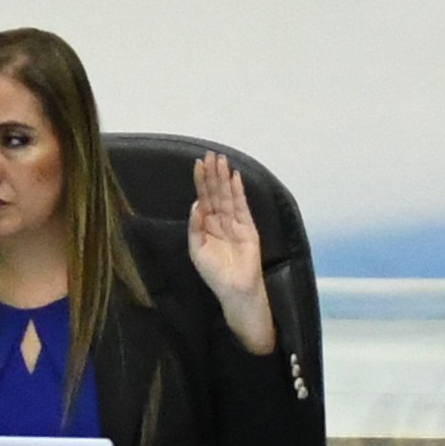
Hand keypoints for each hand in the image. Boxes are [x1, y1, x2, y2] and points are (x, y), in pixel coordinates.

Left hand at [187, 152, 278, 354]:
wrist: (235, 290)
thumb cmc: (215, 274)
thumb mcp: (197, 250)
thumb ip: (196, 227)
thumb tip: (196, 204)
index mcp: (207, 226)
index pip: (204, 199)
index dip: (201, 182)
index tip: (198, 164)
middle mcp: (221, 221)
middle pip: (216, 193)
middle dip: (213, 174)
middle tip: (210, 155)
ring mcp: (235, 223)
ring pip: (228, 196)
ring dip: (224, 178)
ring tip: (221, 160)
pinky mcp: (248, 228)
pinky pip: (242, 206)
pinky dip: (238, 192)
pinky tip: (235, 178)